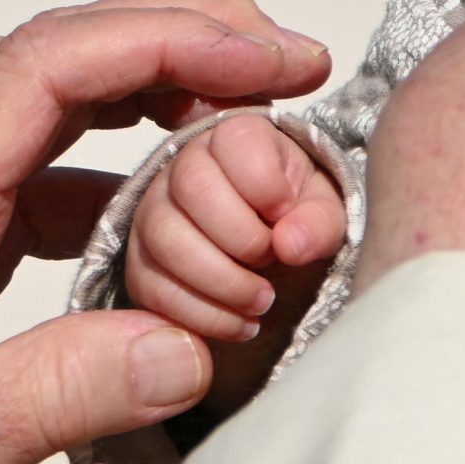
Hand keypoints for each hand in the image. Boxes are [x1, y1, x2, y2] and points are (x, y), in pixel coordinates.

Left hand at [0, 0, 329, 463]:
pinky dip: (110, 167)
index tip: (262, 61)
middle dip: (173, 40)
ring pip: (39, 105)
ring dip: (144, 94)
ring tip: (243, 110)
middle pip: (49, 58)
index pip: (44, 70)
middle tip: (284, 59)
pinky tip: (165, 207)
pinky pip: (28, 173)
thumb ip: (58, 390)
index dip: (164, 44)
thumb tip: (184, 349)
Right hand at [122, 115, 347, 338]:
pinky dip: (201, 314)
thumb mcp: (323, 214)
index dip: (264, 185)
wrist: (271, 256)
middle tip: (273, 262)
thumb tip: (291, 245)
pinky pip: (152, 286)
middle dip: (241, 237)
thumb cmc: (296, 219)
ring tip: (262, 301)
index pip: (234, 142)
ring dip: (221, 281)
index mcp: (236, 139)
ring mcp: (153, 213)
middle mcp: (183, 167)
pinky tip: (239, 324)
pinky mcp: (141, 262)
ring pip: (166, 239)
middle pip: (192, 188)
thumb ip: (319, 223)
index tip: (286, 216)